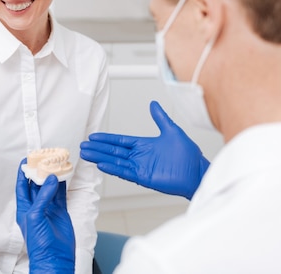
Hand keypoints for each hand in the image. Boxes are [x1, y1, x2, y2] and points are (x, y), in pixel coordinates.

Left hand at [15, 159, 74, 273]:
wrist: (55, 257)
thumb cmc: (39, 243)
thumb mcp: (35, 216)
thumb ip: (42, 197)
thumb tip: (49, 179)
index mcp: (24, 207)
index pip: (22, 185)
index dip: (23, 172)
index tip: (27, 160)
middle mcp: (36, 206)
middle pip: (36, 184)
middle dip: (40, 171)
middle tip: (45, 158)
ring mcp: (49, 208)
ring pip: (50, 187)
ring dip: (52, 176)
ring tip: (56, 163)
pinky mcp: (60, 210)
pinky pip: (60, 193)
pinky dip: (62, 184)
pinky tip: (64, 175)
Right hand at [80, 101, 208, 199]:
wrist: (197, 171)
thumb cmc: (188, 154)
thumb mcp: (171, 130)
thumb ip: (160, 118)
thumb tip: (153, 103)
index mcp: (144, 145)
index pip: (120, 140)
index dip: (106, 139)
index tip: (93, 137)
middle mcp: (140, 156)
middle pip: (114, 151)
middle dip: (98, 148)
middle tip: (83, 146)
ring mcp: (141, 167)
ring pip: (115, 161)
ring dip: (101, 158)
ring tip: (86, 155)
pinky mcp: (144, 177)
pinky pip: (125, 172)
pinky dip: (113, 168)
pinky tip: (102, 165)